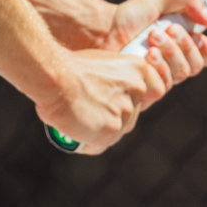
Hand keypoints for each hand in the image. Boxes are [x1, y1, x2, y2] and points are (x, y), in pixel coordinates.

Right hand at [34, 47, 165, 154]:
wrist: (54, 77)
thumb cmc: (68, 67)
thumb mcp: (101, 63)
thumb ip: (115, 78)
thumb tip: (111, 94)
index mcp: (138, 69)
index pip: (152, 89)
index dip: (134, 97)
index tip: (118, 99)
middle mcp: (137, 90)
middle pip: (131, 113)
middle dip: (114, 116)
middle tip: (92, 113)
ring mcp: (125, 112)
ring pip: (118, 130)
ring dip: (103, 131)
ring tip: (81, 126)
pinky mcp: (112, 130)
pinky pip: (103, 144)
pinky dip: (90, 144)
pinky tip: (78, 141)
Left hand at [105, 0, 206, 100]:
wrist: (103, 30)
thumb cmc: (129, 14)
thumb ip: (189, 1)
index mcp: (180, 43)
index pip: (206, 55)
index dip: (205, 48)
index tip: (197, 36)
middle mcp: (173, 62)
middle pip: (196, 65)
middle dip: (182, 45)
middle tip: (162, 31)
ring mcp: (160, 77)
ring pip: (181, 75)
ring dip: (169, 54)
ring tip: (150, 39)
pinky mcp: (146, 89)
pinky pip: (163, 87)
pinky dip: (157, 69)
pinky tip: (145, 57)